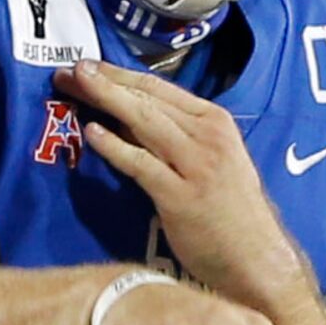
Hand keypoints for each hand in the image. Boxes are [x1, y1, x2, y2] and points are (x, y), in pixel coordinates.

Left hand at [58, 59, 303, 302]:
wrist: (255, 258)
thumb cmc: (232, 213)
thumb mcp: (213, 161)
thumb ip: (177, 139)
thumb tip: (127, 119)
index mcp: (216, 122)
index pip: (160, 88)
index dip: (120, 74)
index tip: (90, 66)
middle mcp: (208, 136)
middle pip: (147, 99)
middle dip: (105, 82)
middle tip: (70, 70)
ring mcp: (195, 164)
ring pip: (143, 121)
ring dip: (105, 100)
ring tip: (73, 87)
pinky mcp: (180, 195)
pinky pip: (141, 163)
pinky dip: (115, 146)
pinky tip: (92, 133)